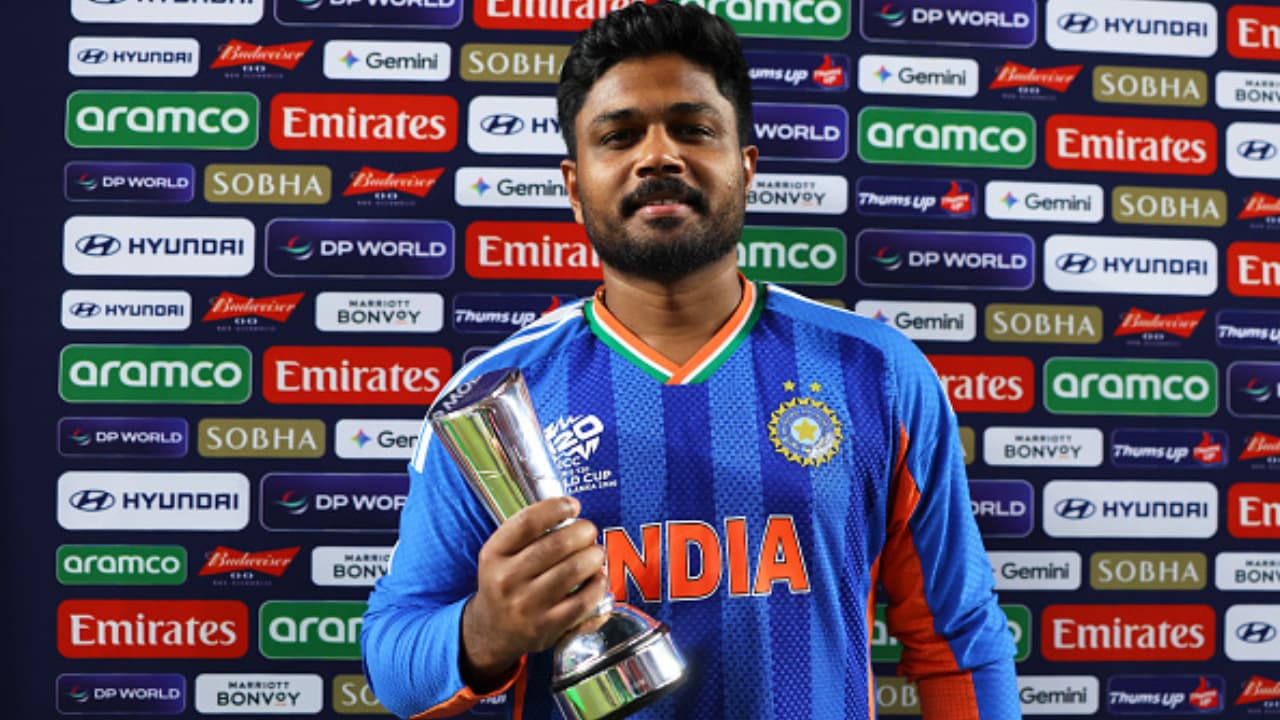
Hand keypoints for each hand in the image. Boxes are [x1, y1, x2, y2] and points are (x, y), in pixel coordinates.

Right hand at [460, 496, 607, 690]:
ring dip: (593, 556)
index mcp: (494, 555)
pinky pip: (583, 600)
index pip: (528, 522)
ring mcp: (527, 605)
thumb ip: (528, 533)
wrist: (492, 632)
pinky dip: (597, 584)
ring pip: (573, 570)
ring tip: (595, 553)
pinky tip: (598, 576)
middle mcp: (507, 579)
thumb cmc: (505, 584)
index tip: (572, 505)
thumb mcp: (500, 555)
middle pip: (557, 544)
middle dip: (583, 531)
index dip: (556, 508)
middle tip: (589, 530)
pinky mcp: (548, 626)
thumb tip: (571, 510)